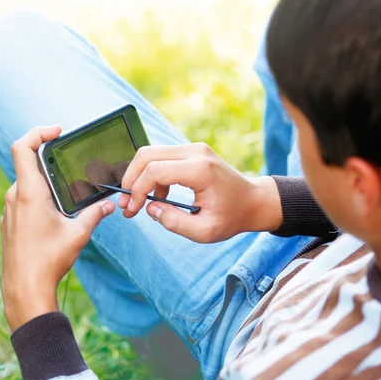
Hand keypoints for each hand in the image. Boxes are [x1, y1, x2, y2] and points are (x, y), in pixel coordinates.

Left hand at [0, 126, 114, 330]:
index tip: (57, 131)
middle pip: (29, 166)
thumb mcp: (78, 234)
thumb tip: (109, 205)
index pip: (24, 147)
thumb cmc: (48, 260)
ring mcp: (9, 211)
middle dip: (50, 164)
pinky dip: (38, 200)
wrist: (24, 288)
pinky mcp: (9, 224)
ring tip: (66, 199)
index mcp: (29, 193)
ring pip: (26, 186)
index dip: (39, 132)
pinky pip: (22, 202)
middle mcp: (15, 197)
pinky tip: (53, 218)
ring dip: (45, 185)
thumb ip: (95, 214)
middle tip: (70, 168)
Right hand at [118, 143, 282, 242]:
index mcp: (200, 170)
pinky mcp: (191, 151)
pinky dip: (151, 175)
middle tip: (126, 204)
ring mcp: (193, 148)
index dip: (136, 191)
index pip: (154, 171)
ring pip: (151, 153)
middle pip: (147, 155)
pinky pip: (161, 157)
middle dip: (130, 180)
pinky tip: (157, 196)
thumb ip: (174, 222)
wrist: (253, 201)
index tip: (132, 210)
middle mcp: (195, 152)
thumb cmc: (232, 217)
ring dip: (139, 177)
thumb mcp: (204, 231)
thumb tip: (150, 208)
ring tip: (139, 203)